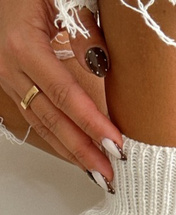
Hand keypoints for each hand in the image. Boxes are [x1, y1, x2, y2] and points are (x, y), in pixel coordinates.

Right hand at [0, 0, 121, 180]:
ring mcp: (9, 79)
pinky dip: (60, 142)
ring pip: (43, 125)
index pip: (64, 94)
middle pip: (52, 119)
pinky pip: (37, 120)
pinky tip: (79, 157)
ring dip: (73, 153)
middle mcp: (12, 68)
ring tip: (99, 174)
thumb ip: (83, 29)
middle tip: (111, 174)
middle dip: (84, 151)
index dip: (91, 122)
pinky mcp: (13, 85)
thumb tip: (100, 63)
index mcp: (24, 45)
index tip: (116, 143)